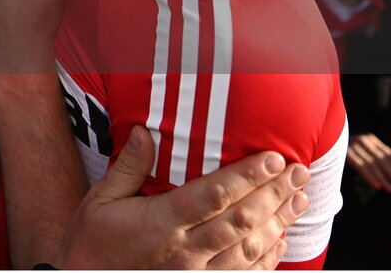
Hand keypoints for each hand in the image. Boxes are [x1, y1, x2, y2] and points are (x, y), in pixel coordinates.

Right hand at [58, 126, 310, 269]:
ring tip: (300, 199)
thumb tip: (146, 132)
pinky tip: (282, 240)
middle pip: (241, 220)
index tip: (273, 158)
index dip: (248, 176)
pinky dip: (268, 258)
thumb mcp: (99, 201)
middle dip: (274, 193)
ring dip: (279, 222)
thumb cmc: (91, 244)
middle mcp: (185, 251)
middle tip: (299, 171)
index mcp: (161, 223)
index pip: (214, 195)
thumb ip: (128, 168)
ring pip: (249, 248)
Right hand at [347, 133, 390, 193]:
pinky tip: (377, 185)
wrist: (318, 144)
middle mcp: (362, 139)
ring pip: (372, 163)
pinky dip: (369, 176)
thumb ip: (375, 161)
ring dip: (383, 178)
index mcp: (370, 139)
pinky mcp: (342, 151)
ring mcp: (351, 144)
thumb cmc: (343, 156)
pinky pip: (359, 165)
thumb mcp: (362, 154)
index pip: (389, 154)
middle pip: (382, 159)